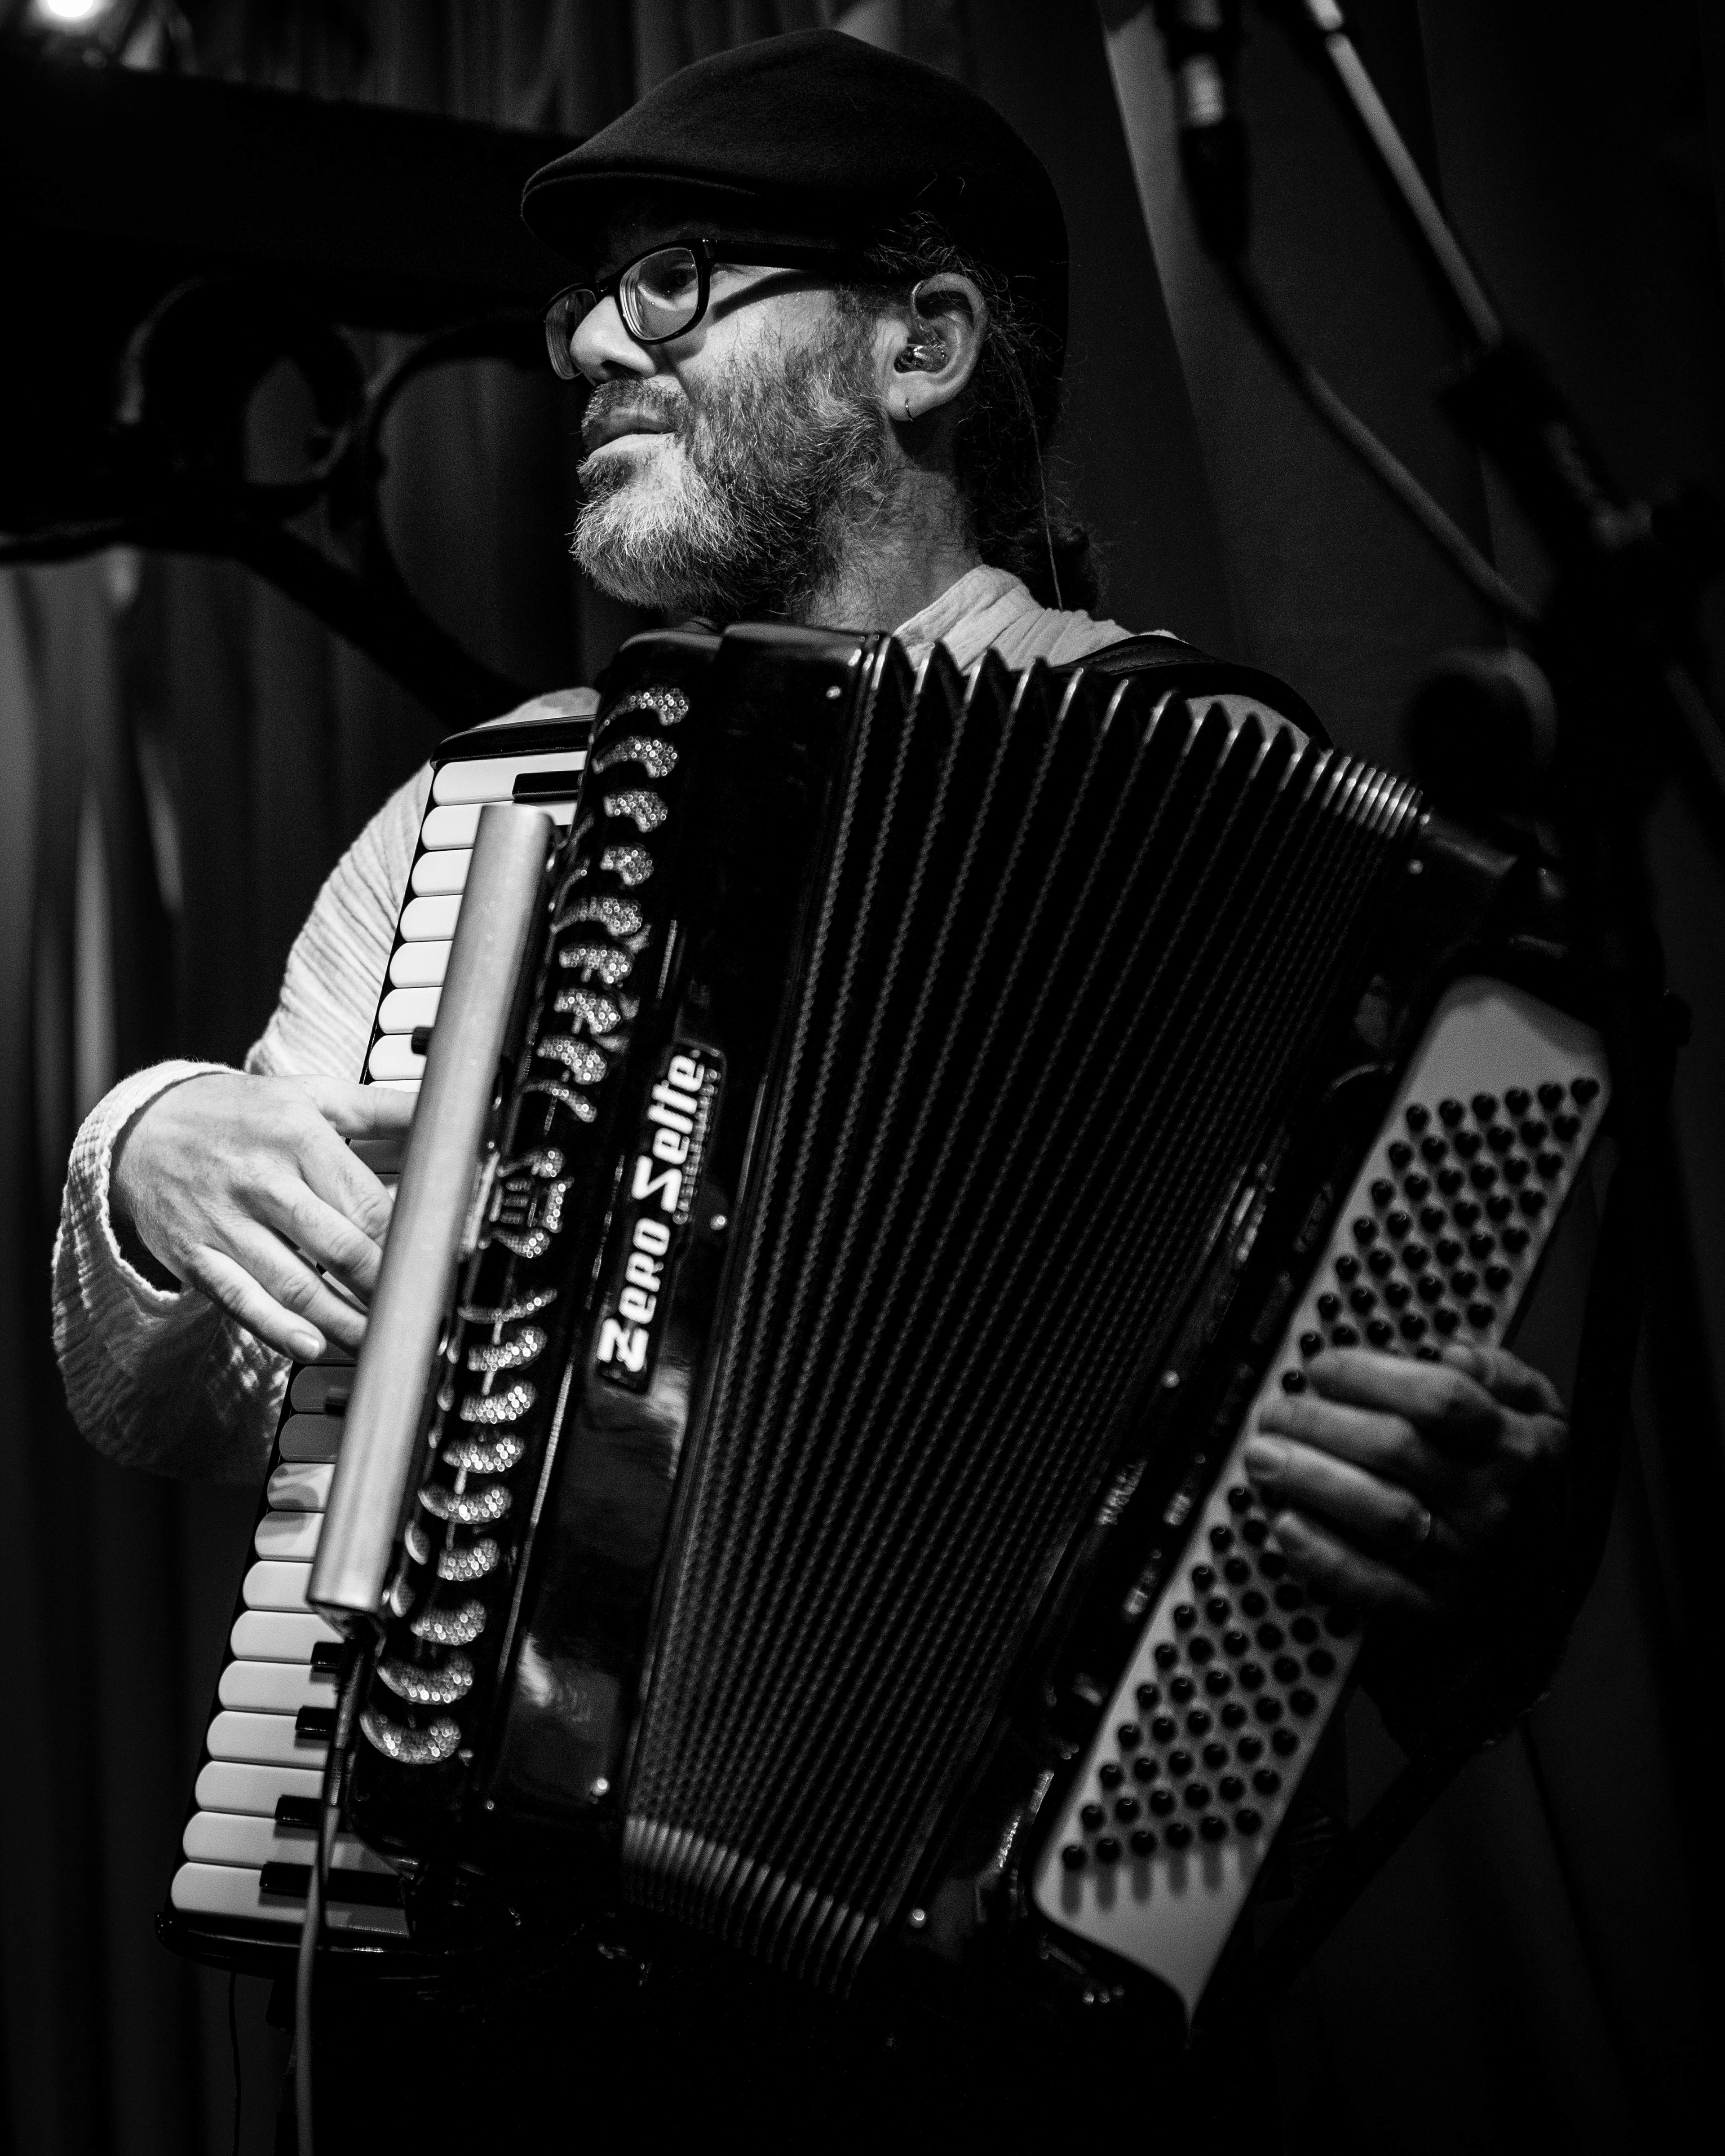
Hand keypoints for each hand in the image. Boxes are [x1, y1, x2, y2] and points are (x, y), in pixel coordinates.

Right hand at [112, 1072, 414, 1361]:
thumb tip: (445, 1110)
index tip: (434, 1263)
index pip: (367, 1201)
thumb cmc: (242, 1114)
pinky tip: (312, 1346)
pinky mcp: (194, 1255)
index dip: (405, 1239)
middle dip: (384, 1286)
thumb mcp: (312, 1095)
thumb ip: (381, 1109)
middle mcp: (261, 1180)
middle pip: (338, 1246)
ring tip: (381, 1340)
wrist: (143, 1126)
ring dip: (343, 1319)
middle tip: (417, 1310)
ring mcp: (224, 1222)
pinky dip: (277, 1328)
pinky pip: (240, 1299)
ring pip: (295, 1283)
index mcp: (298, 1136)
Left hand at [1245, 1344, 1567, 1623]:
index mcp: (1519, 1447)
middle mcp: (1493, 1503)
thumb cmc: (1521, 1496)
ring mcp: (1465, 1561)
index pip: (1440, 1397)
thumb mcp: (1542, 1425)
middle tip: (1274, 1412)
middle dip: (1321, 1423)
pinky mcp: (1434, 1613)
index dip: (1370, 1375)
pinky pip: (1375, 1585)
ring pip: (1381, 1512)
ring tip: (1261, 1456)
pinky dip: (1325, 1556)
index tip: (1321, 1368)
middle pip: (1396, 1448)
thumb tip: (1454, 1353)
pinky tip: (1286, 1524)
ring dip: (1311, 1478)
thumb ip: (1504, 1377)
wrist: (1537, 1598)